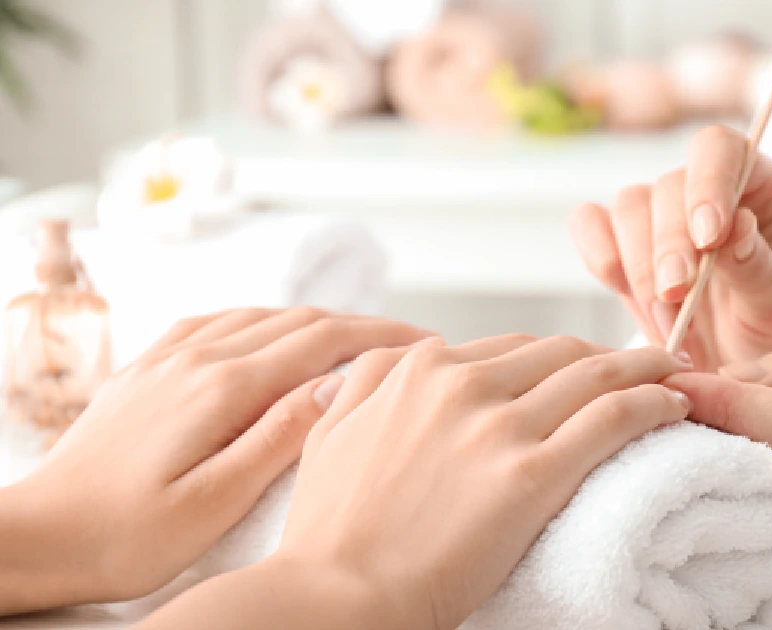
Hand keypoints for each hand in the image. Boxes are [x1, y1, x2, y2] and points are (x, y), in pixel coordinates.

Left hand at [0, 308, 429, 612]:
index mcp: (222, 389)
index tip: (425, 343)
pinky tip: (269, 331)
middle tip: (406, 343)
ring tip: (353, 340)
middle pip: (297, 320)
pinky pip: (216, 321)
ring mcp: (169, 358)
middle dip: (359, 325)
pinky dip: (260, 319)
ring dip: (314, 320)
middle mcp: (197, 359)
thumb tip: (337, 385)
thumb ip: (278, 438)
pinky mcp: (147, 369)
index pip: (322, 342)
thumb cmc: (125, 536)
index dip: (381, 337)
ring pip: (259, 315)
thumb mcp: (214, 501)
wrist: (40, 534)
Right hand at [269, 336, 692, 629]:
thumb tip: (404, 354)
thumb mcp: (330, 433)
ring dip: (644, 367)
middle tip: (640, 366)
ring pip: (595, 374)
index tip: (581, 366)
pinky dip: (652, 403)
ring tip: (672, 373)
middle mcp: (465, 385)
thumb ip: (368, 381)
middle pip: (561, 352)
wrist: (338, 594)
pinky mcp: (535, 475)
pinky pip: (612, 419)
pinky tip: (673, 406)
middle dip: (607, 355)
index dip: (557, 356)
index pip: (513, 348)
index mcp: (420, 371)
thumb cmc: (330, 529)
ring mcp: (502, 427)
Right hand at [571, 125, 771, 370]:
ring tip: (668, 325)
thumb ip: (759, 269)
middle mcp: (704, 191)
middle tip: (677, 299)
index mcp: (759, 187)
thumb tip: (734, 227)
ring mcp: (658, 216)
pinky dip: (599, 254)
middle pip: (668, 186)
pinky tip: (620, 290)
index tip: (708, 237)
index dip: (709, 182)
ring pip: (628, 207)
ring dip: (640, 267)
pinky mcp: (621, 246)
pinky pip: (590, 225)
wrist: (741, 378)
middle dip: (669, 246)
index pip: (722, 150)